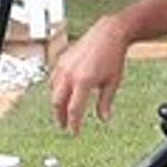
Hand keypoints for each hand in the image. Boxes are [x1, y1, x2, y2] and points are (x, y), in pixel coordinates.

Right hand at [49, 18, 132, 132]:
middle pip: (58, 102)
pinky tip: (62, 92)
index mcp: (83, 82)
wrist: (108, 34)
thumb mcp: (113, 82)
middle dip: (60, 116)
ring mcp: (63, 66)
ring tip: (63, 110)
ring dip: (57, 103)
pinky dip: (56, 88)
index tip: (74, 132)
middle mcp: (70, 74)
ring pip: (53, 90)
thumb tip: (104, 118)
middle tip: (65, 125)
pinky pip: (53, 78)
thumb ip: (105, 102)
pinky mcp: (61, 60)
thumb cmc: (113, 56)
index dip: (73, 124)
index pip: (74, 110)